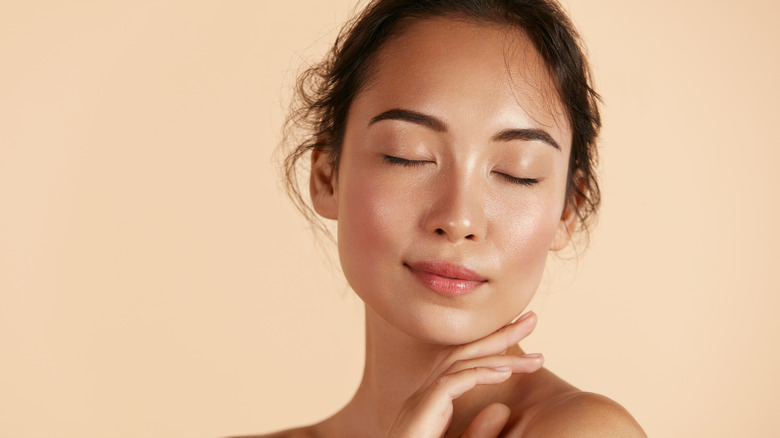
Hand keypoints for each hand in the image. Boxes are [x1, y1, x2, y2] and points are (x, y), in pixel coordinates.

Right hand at [386, 312, 542, 437]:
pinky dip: (479, 374)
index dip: (493, 349)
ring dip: (499, 353)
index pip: (464, 365)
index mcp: (431, 404)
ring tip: (535, 355)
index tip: (525, 343)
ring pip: (461, 363)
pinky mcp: (420, 413)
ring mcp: (419, 402)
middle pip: (464, 354)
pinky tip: (505, 373)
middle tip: (531, 319)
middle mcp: (423, 396)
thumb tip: (503, 409)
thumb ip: (479, 432)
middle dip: (499, 335)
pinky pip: (452, 384)